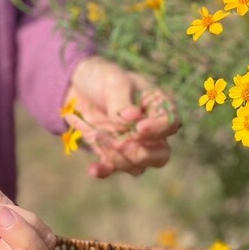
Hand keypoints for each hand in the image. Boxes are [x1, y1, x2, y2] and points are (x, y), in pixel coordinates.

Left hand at [63, 56, 179, 177]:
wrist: (78, 87)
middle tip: (120, 142)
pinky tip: (94, 169)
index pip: (170, 124)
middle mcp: (151, 132)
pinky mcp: (112, 155)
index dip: (157, 130)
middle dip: (140, 153)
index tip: (139, 128)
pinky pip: (112, 169)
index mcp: (159, 108)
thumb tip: (133, 117)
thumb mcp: (113, 82)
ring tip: (98, 136)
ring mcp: (133, 147)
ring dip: (118, 157)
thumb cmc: (104, 79)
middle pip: (160, 155)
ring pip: (137, 166)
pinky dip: (103, 170)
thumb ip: (122, 101)